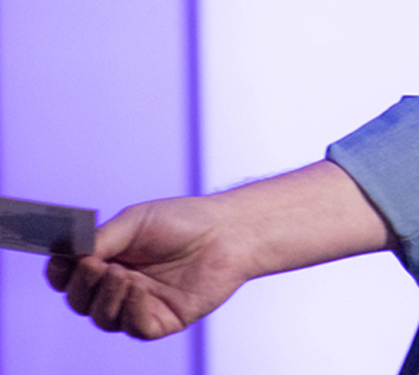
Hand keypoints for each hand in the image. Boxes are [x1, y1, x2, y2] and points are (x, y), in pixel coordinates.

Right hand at [48, 196, 253, 338]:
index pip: (68, 277)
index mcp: (108, 261)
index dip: (58, 272)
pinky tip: (140, 289)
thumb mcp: (135, 221)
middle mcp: (120, 286)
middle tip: (95, 265)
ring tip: (122, 274)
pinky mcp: (163, 320)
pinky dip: (131, 309)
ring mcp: (140, 305)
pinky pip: (134, 326)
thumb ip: (102, 238)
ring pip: (103, 317)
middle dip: (81, 285)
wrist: (230, 231)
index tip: (60, 261)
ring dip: (106, 297)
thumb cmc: (184, 221)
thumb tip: (72, 255)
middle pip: (80, 300)